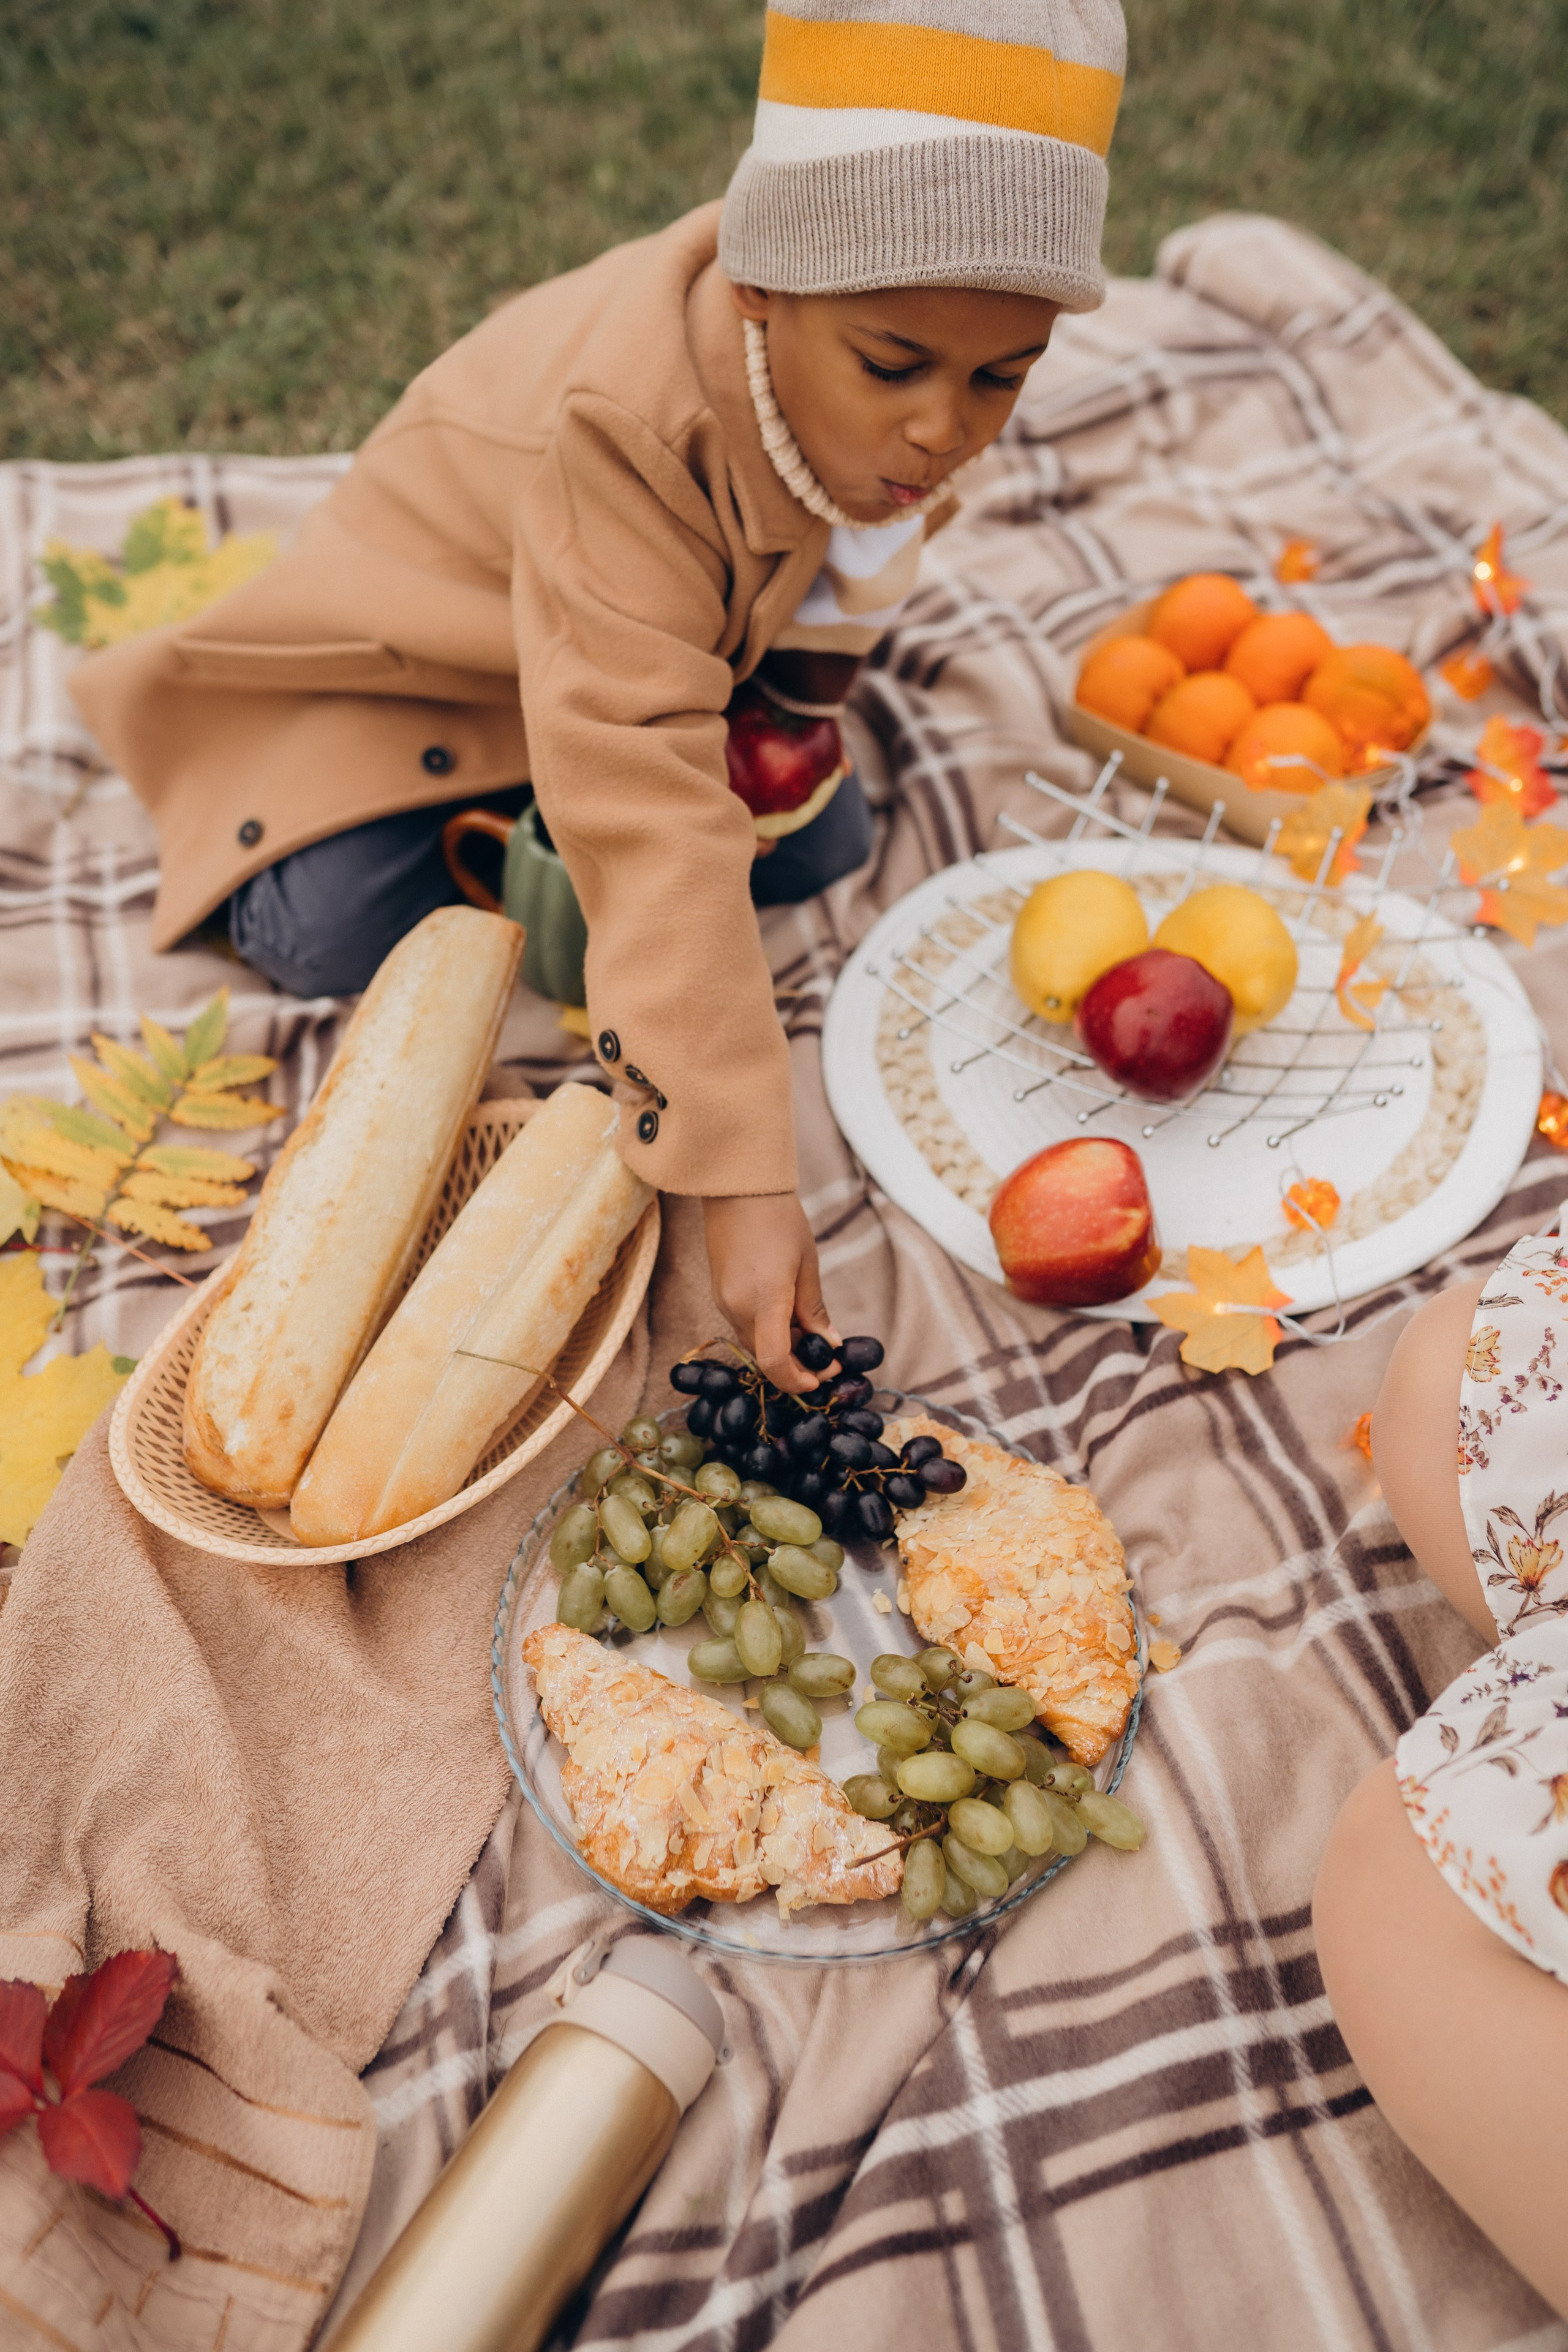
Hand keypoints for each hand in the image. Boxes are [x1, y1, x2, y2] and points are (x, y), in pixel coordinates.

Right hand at [702, 1193, 839, 1394]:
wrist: (738, 1189)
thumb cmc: (779, 1219)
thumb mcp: (807, 1265)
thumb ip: (814, 1309)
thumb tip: (829, 1343)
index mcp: (763, 1300)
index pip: (774, 1361)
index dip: (796, 1380)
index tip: (819, 1379)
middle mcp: (737, 1308)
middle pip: (765, 1356)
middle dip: (795, 1364)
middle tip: (825, 1357)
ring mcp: (724, 1302)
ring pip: (754, 1342)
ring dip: (782, 1347)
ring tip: (810, 1332)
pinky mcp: (720, 1294)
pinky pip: (745, 1325)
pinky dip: (767, 1331)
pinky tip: (788, 1316)